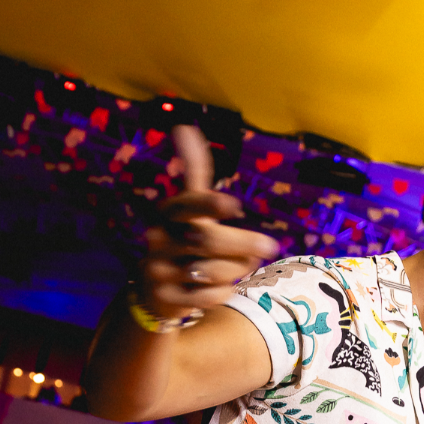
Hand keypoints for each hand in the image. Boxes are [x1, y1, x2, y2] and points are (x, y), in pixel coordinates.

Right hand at [140, 127, 278, 316]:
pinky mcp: (166, 297)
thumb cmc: (182, 239)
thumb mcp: (187, 207)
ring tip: (238, 268)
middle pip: (209, 240)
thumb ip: (192, 170)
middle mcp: (157, 238)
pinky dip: (224, 292)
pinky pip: (210, 295)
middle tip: (269, 247)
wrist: (154, 291)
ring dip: (237, 270)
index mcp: (167, 213)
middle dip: (244, 245)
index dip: (210, 204)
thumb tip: (184, 126)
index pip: (187, 204)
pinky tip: (219, 287)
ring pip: (213, 270)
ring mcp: (158, 269)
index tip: (233, 205)